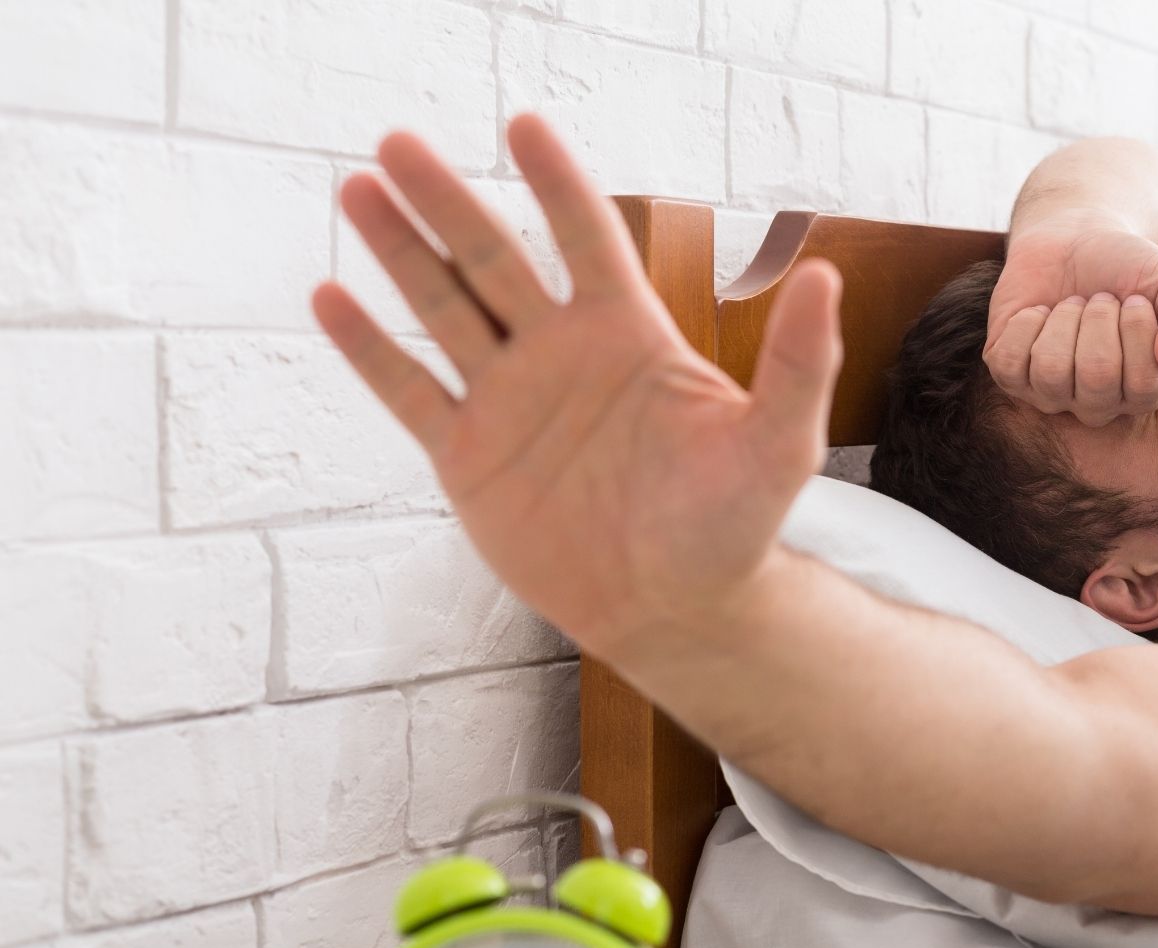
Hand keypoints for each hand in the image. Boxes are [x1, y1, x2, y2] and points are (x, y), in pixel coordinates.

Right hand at [312, 115, 841, 661]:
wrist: (675, 611)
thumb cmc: (733, 527)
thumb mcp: (777, 445)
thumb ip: (798, 362)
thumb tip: (826, 273)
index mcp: (628, 337)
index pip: (587, 240)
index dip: (557, 184)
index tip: (523, 125)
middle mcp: (560, 355)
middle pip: (493, 260)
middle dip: (447, 204)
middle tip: (397, 144)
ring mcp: (509, 403)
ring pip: (443, 311)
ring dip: (399, 253)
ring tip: (358, 190)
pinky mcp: (469, 458)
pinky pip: (411, 393)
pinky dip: (370, 350)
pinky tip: (330, 298)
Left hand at [984, 220, 1157, 426]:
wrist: (1075, 240)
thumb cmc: (1129, 269)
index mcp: (1142, 392)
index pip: (1146, 383)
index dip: (1138, 330)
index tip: (1134, 300)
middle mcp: (1096, 404)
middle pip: (1097, 377)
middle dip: (1099, 318)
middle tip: (1100, 299)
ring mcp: (1049, 394)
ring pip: (1052, 371)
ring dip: (1063, 319)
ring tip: (1072, 305)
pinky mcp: (1010, 374)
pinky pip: (1010, 363)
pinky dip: (1026, 323)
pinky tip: (1039, 314)